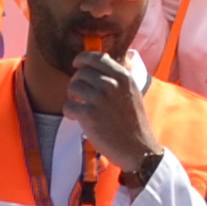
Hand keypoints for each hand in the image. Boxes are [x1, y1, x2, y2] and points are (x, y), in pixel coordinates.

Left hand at [65, 45, 158, 183]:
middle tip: (81, 95)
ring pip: (72, 87)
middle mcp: (111, 84)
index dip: (82, 58)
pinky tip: (78, 118)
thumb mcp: (133, 92)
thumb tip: (104, 58)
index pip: (96, 57)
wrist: (138, 147)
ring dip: (72, 97)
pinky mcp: (88, 114)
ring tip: (80, 107)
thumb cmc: (134, 122)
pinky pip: (68, 106)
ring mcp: (99, 98)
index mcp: (123, 76)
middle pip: (81, 72)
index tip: (77, 64)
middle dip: (77, 82)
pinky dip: (70, 112)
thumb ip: (118, 75)